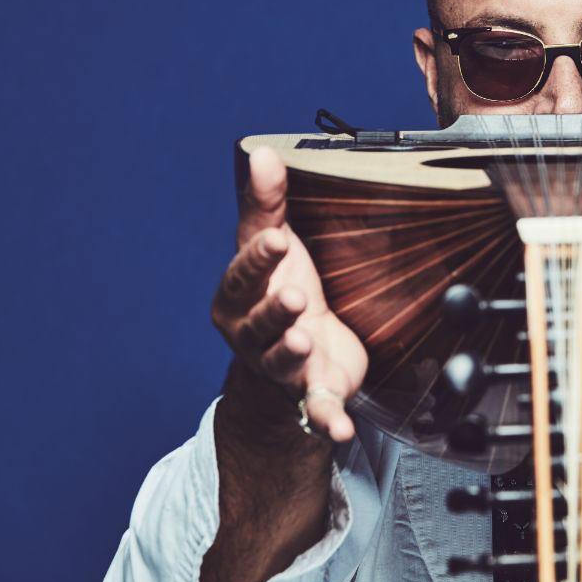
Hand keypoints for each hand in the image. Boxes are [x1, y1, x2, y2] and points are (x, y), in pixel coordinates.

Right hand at [210, 146, 366, 441]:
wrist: (300, 352)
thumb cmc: (282, 288)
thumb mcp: (274, 247)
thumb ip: (267, 203)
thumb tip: (263, 152)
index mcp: (238, 296)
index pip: (244, 275)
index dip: (258, 260)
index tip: (277, 240)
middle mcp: (252, 335)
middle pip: (260, 322)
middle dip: (275, 311)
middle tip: (295, 296)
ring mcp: (281, 367)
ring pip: (283, 361)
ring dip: (294, 354)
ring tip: (307, 342)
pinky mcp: (311, 393)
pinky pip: (317, 411)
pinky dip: (328, 420)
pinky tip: (342, 430)